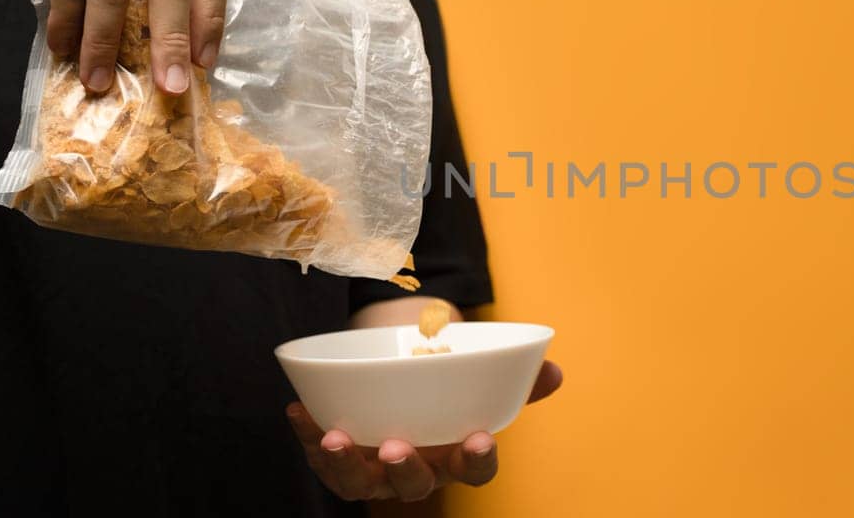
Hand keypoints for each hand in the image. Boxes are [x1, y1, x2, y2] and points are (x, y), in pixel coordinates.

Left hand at [286, 360, 562, 501]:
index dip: (477, 459)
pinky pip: (319, 454)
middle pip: (412, 485)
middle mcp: (417, 469)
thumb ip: (517, 377)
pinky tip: (300, 410)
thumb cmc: (447, 383)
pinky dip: (305, 435)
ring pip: (358, 482)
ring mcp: (374, 466)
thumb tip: (554, 371)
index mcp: (457, 454)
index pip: (475, 470)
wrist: (402, 368)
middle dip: (404, 470)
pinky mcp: (339, 454)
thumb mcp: (479, 374)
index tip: (480, 437)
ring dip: (344, 463)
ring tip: (335, 437)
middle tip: (398, 447)